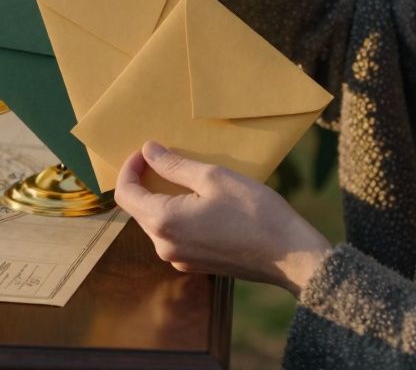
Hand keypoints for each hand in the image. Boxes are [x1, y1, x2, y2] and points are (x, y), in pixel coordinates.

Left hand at [115, 141, 332, 296]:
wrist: (289, 255)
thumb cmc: (254, 212)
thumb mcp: (214, 178)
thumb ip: (174, 165)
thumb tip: (147, 150)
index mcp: (163, 221)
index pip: (126, 194)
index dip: (129, 168)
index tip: (144, 151)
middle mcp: (164, 246)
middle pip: (139, 209)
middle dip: (146, 182)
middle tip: (164, 158)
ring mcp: (179, 259)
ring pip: (157, 223)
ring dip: (162, 198)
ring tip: (184, 178)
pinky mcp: (195, 265)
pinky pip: (174, 235)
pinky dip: (177, 215)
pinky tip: (199, 202)